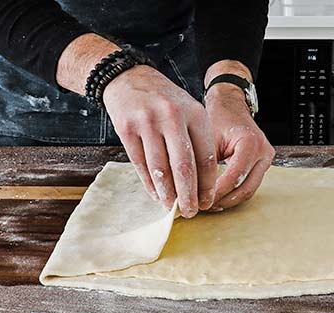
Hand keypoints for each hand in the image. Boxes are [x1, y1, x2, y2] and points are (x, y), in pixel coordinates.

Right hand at [103, 65, 217, 217]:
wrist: (128, 78)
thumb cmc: (165, 101)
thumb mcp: (189, 111)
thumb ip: (197, 142)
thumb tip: (203, 184)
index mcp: (195, 113)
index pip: (206, 156)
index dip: (207, 184)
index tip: (208, 201)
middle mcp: (172, 117)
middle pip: (184, 166)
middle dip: (188, 194)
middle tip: (191, 213)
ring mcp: (147, 122)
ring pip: (159, 168)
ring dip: (167, 193)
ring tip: (172, 207)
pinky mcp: (126, 129)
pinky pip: (139, 164)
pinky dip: (149, 183)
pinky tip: (156, 194)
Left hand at [205, 84, 275, 210]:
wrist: (231, 106)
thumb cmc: (218, 118)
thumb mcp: (207, 139)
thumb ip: (203, 165)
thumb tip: (191, 191)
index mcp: (251, 143)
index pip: (235, 176)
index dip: (217, 192)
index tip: (200, 200)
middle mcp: (263, 153)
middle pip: (245, 188)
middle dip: (224, 200)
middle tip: (204, 207)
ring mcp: (266, 160)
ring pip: (249, 190)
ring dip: (229, 200)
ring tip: (209, 205)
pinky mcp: (262, 165)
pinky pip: (249, 185)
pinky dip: (234, 193)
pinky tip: (218, 197)